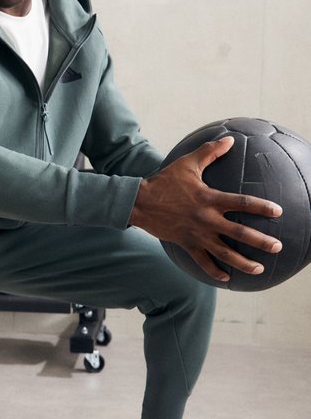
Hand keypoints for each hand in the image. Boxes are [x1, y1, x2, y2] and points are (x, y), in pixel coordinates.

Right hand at [130, 136, 282, 281]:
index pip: (242, 203)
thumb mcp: (188, 164)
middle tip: (277, 246)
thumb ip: (210, 152)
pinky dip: (215, 272)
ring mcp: (197, 234)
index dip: (262, 207)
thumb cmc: (164, 181)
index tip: (278, 212)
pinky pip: (203, 262)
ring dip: (243, 262)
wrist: (140, 202)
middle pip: (239, 233)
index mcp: (210, 199)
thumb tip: (229, 139)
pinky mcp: (186, 244)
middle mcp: (207, 219)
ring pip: (225, 253)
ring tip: (259, 268)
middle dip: (261, 241)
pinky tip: (227, 279)